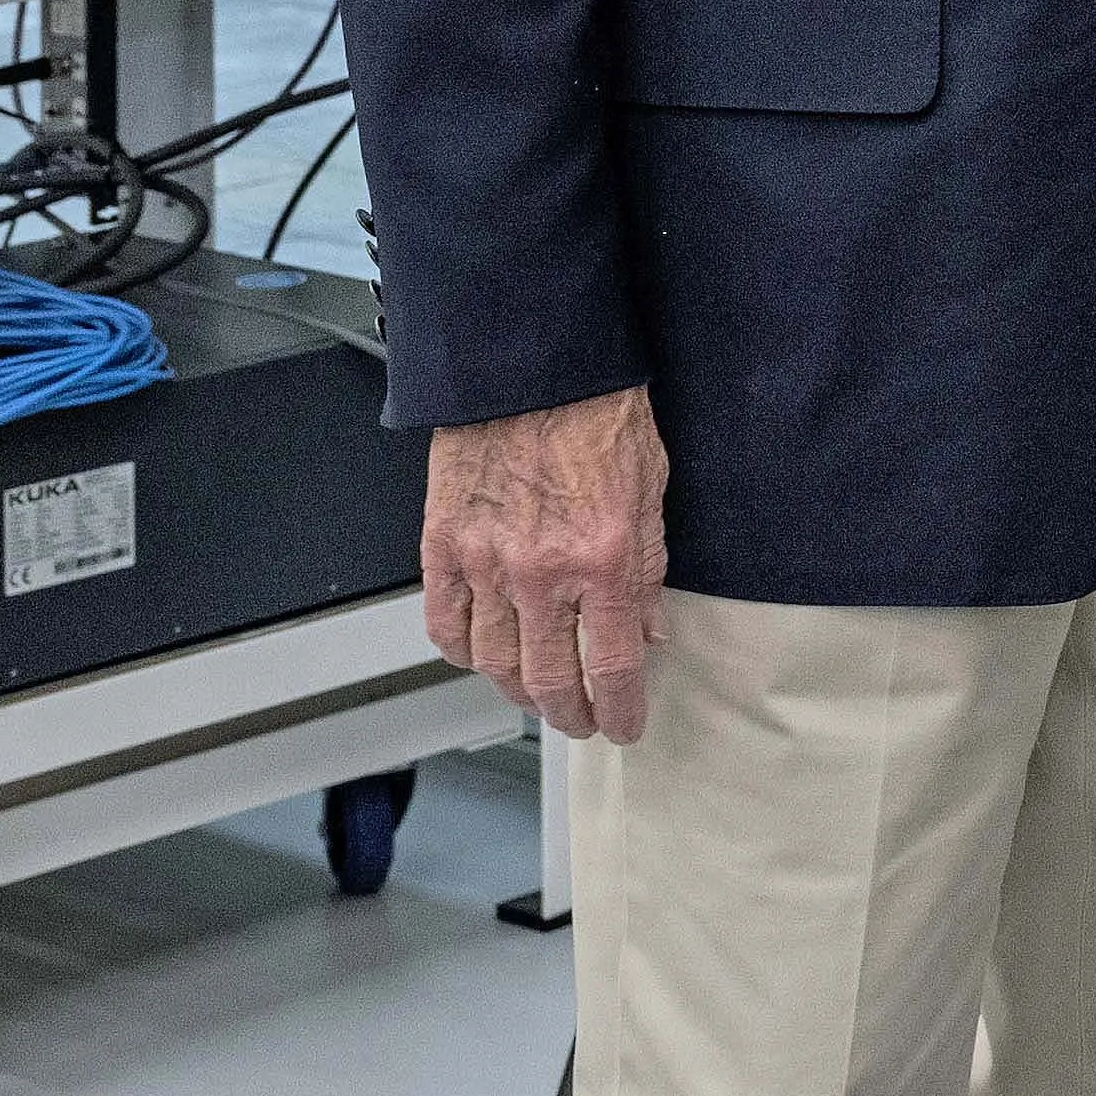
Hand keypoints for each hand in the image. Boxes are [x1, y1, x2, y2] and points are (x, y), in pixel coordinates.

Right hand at [422, 387, 669, 742]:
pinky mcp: (443, 547)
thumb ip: (648, 568)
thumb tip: (648, 631)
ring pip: (493, 663)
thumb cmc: (597, 414)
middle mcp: (541, 572)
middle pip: (548, 679)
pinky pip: (444, 624)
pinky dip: (461, 652)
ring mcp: (485, 563)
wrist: (531, 369)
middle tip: (583, 722)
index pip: (612, 666)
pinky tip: (480, 657)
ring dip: (518, 693)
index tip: (625, 725)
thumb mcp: (651, 490)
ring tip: (539, 697)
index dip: (620, 709)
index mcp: (603, 559)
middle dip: (570, 714)